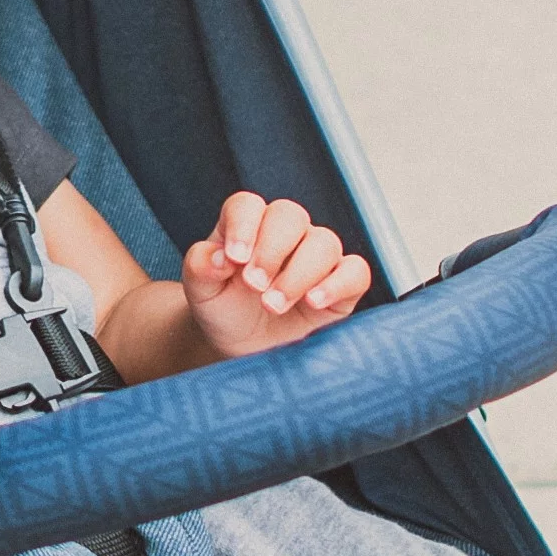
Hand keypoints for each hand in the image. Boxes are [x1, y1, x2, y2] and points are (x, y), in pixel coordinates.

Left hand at [179, 193, 370, 363]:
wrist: (246, 349)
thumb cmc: (225, 311)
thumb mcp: (201, 293)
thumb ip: (199, 267)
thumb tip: (219, 257)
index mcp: (247, 225)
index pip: (248, 206)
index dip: (243, 226)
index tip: (234, 259)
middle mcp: (285, 234)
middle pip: (289, 216)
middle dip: (271, 251)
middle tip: (254, 285)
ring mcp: (317, 256)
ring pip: (324, 242)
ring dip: (298, 274)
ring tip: (273, 305)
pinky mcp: (342, 283)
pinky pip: (356, 271)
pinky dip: (338, 284)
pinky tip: (314, 301)